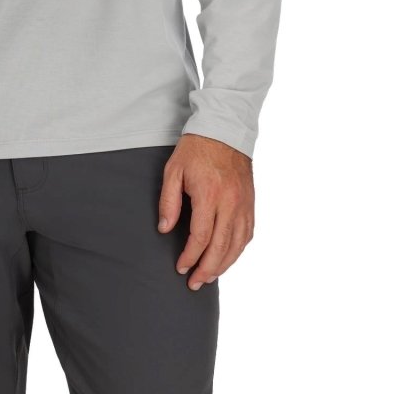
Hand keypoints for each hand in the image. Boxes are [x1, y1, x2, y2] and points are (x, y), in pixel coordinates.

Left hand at [157, 133, 254, 290]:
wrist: (224, 131)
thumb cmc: (196, 149)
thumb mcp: (174, 170)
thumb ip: (169, 201)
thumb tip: (165, 229)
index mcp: (210, 195)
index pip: (200, 237)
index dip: (190, 257)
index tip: (180, 267)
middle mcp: (231, 203)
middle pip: (221, 247)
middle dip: (206, 270)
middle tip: (194, 283)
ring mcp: (244, 204)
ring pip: (237, 245)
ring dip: (223, 265)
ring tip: (209, 277)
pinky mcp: (250, 203)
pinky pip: (247, 234)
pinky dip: (237, 251)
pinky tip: (227, 258)